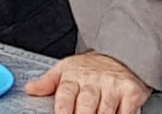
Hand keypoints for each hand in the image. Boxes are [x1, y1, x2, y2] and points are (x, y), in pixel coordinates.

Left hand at [24, 53, 151, 113]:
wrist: (120, 54)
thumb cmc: (90, 67)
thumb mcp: (65, 68)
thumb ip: (47, 82)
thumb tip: (29, 89)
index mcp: (73, 76)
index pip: (65, 95)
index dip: (63, 110)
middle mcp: (93, 81)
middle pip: (86, 105)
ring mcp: (113, 86)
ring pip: (105, 111)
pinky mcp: (131, 92)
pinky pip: (126, 112)